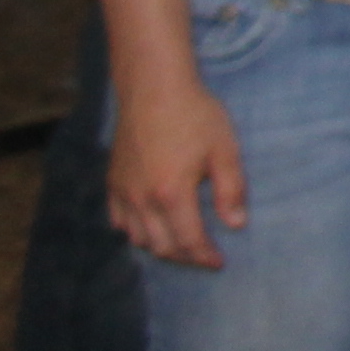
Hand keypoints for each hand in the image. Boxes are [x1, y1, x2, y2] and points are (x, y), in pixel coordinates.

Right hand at [108, 79, 243, 267]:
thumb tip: (236, 224)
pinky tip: (150, 228)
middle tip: (205, 257)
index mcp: (171, 194)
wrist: (154, 88)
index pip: (188, 241)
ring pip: (138, 237)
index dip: (205, 256)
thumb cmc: (195, 114)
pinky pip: (119, 220)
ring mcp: (123, 192)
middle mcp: (142, 199)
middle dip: (186, 257)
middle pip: (162, 246)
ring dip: (161, 247)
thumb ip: (231, 189)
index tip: (220, 262)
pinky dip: (135, 231)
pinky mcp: (113, 181)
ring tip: (182, 244)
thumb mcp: (224, 149)